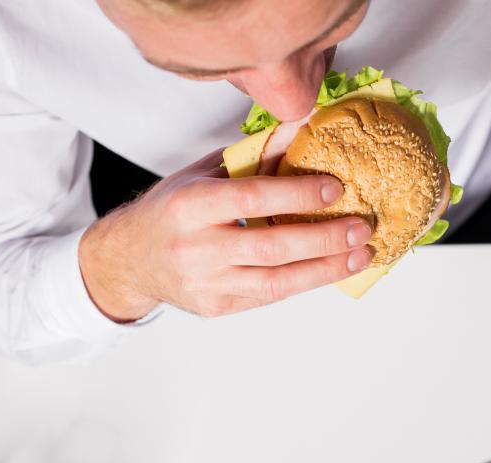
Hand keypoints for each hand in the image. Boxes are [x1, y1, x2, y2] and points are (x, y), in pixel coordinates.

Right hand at [78, 149, 373, 320]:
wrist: (129, 260)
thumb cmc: (172, 210)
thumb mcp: (203, 174)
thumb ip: (252, 156)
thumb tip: (303, 128)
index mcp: (190, 205)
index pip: (253, 198)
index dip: (297, 194)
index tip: (336, 187)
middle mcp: (196, 247)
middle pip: (271, 246)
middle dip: (323, 239)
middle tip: (361, 227)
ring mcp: (207, 283)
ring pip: (276, 282)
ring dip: (325, 269)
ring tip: (360, 255)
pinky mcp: (217, 307)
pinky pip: (269, 296)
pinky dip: (304, 282)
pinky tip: (331, 269)